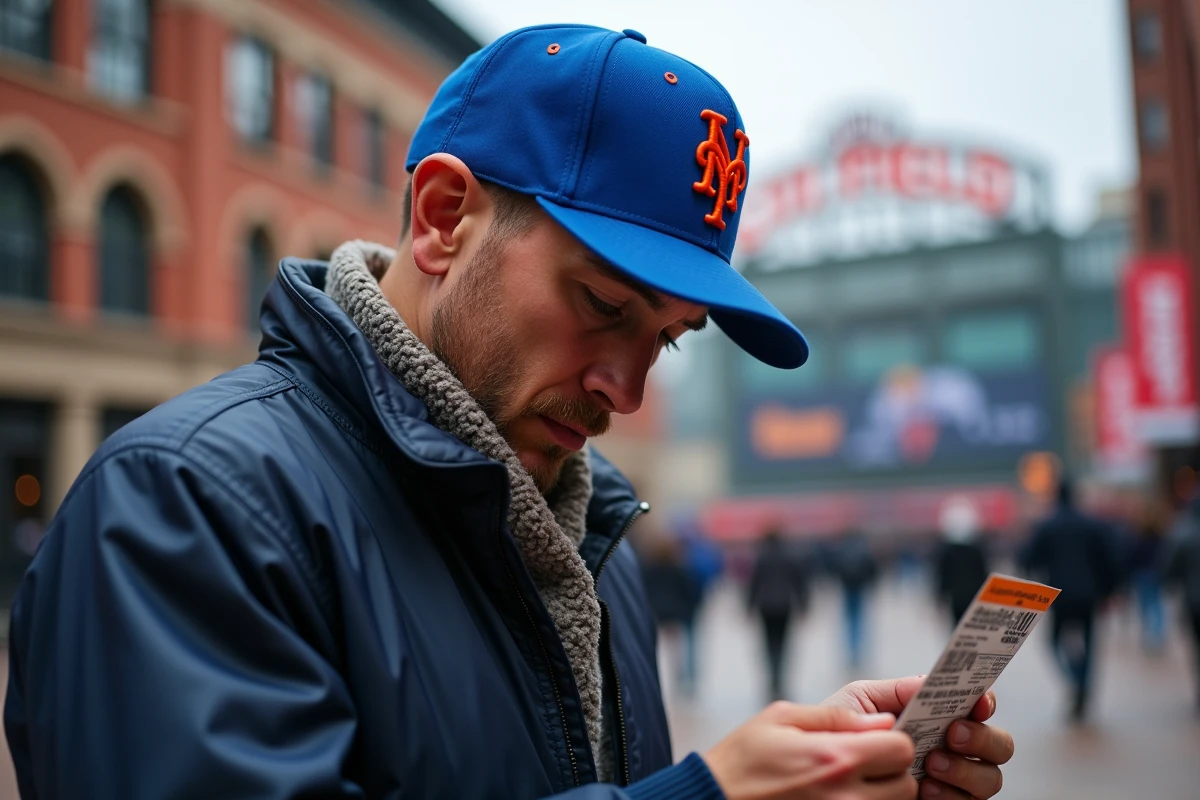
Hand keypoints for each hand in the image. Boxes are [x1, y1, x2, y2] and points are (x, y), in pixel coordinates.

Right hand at [703, 702, 917, 798]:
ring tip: (847, 787)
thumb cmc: (741, 762)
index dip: (891, 741)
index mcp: (835, 758)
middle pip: (906, 785)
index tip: (873, 743)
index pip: (902, 749)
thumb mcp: (779, 719)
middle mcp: (846, 797)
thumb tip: (881, 721)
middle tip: (861, 767)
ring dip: (881, 796)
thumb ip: (835, 717)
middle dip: (890, 773)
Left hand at [823, 678, 1014, 798]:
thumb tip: (930, 683)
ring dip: (966, 770)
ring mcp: (956, 778)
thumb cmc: (847, 727)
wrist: (827, 764)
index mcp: (940, 714)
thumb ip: (897, 690)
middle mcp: (956, 747)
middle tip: (952, 735)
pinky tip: (925, 790)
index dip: (987, 701)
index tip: (978, 703)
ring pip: (990, 778)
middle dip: (983, 738)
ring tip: (931, 765)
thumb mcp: (863, 700)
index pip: (979, 705)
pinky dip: (950, 795)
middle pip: (999, 743)